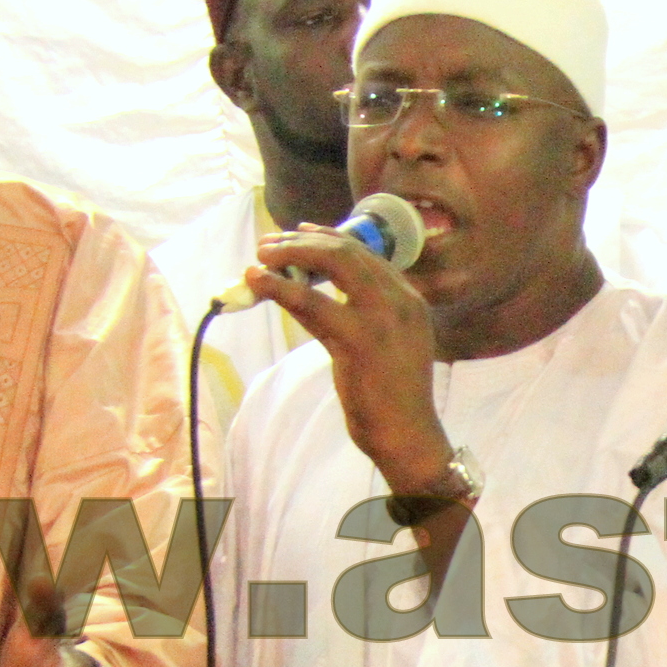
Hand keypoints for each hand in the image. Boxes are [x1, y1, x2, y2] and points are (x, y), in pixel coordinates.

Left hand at [249, 228, 451, 493]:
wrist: (407, 434)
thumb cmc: (393, 394)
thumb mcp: (389, 342)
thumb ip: (364, 313)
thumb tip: (315, 292)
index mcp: (409, 300)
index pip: (365, 254)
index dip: (328, 237)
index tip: (300, 232)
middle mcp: (400, 300)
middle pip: (346, 252)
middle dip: (303, 241)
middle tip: (270, 244)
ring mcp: (381, 318)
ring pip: (331, 266)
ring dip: (289, 254)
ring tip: (260, 256)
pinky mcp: (356, 340)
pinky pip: (311, 302)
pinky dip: (279, 287)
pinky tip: (257, 281)